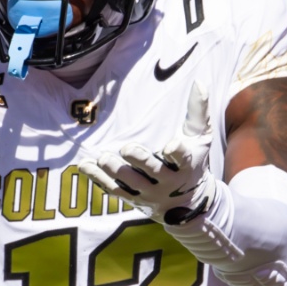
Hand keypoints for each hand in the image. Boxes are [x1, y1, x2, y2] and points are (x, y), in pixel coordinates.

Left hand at [78, 82, 215, 224]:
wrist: (188, 203)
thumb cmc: (194, 161)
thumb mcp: (201, 138)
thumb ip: (199, 112)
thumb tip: (199, 82)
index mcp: (186, 164)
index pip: (183, 158)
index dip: (177, 152)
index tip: (170, 146)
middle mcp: (167, 181)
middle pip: (152, 172)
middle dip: (140, 161)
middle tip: (126, 148)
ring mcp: (149, 192)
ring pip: (130, 183)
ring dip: (115, 171)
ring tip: (103, 158)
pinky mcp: (133, 198)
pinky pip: (114, 190)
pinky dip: (98, 179)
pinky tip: (86, 166)